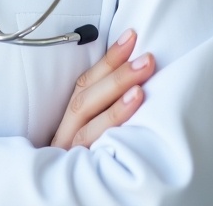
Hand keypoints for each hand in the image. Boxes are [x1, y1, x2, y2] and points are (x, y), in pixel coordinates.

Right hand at [50, 28, 155, 148]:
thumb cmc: (95, 158)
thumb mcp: (97, 130)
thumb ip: (108, 106)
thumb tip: (137, 73)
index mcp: (71, 119)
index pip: (86, 83)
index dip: (108, 60)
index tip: (131, 36)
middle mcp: (66, 135)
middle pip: (83, 102)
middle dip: (115, 79)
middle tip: (146, 60)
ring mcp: (71, 157)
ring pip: (87, 131)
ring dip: (115, 109)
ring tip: (140, 90)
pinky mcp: (79, 176)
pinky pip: (93, 159)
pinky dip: (111, 143)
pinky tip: (133, 133)